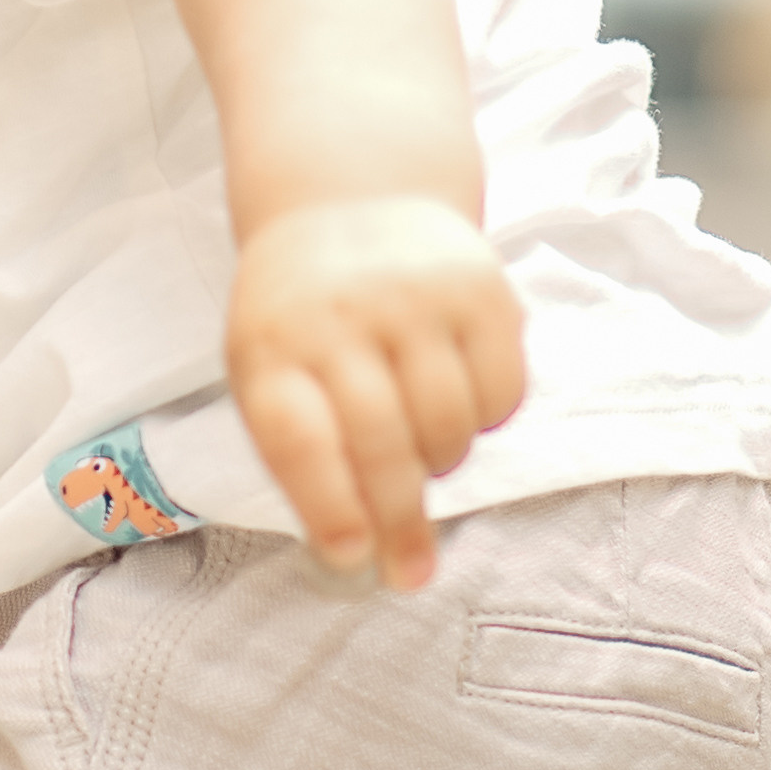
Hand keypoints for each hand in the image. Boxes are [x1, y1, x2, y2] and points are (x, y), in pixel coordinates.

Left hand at [227, 193, 525, 591]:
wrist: (347, 198)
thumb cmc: (301, 316)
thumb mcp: (268, 370)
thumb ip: (301, 460)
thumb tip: (358, 560)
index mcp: (270, 341)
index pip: (300, 439)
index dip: (329, 508)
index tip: (352, 558)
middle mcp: (340, 312)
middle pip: (379, 444)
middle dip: (398, 522)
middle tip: (409, 571)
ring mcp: (413, 294)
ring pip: (448, 427)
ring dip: (440, 463)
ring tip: (420, 446)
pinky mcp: (479, 286)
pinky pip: (502, 395)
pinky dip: (486, 419)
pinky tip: (457, 397)